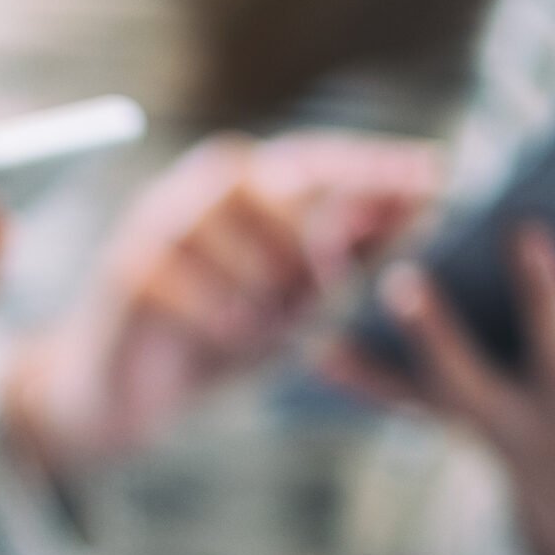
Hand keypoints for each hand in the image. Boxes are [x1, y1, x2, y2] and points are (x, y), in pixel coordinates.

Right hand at [4, 132, 437, 473]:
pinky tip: (234, 334)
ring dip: (257, 270)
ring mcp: (150, 229)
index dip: (370, 164)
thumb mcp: (297, 301)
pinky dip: (213, 305)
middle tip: (327, 279)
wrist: (120, 396)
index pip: (310, 159)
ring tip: (274, 320)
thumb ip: (354, 255)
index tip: (435, 173)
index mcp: (238, 194)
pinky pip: (174, 272)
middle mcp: (190, 196)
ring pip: (215, 219)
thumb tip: (431, 202)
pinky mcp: (121, 271)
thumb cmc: (214, 340)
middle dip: (304, 228)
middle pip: (260, 179)